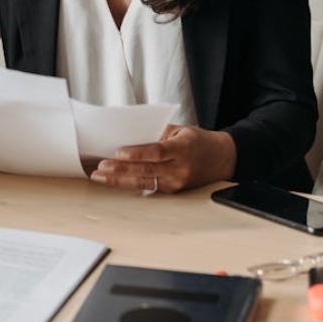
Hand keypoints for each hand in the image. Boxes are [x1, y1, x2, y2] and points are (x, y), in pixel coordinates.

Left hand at [90, 125, 236, 193]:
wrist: (221, 159)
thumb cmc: (198, 141)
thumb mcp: (180, 130)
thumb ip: (157, 133)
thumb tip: (130, 137)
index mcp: (182, 149)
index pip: (157, 152)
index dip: (137, 154)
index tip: (119, 152)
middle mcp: (180, 169)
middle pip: (146, 171)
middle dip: (121, 169)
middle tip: (101, 167)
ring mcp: (176, 183)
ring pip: (143, 182)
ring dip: (119, 180)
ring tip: (100, 176)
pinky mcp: (172, 191)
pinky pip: (148, 187)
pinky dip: (129, 183)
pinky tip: (114, 180)